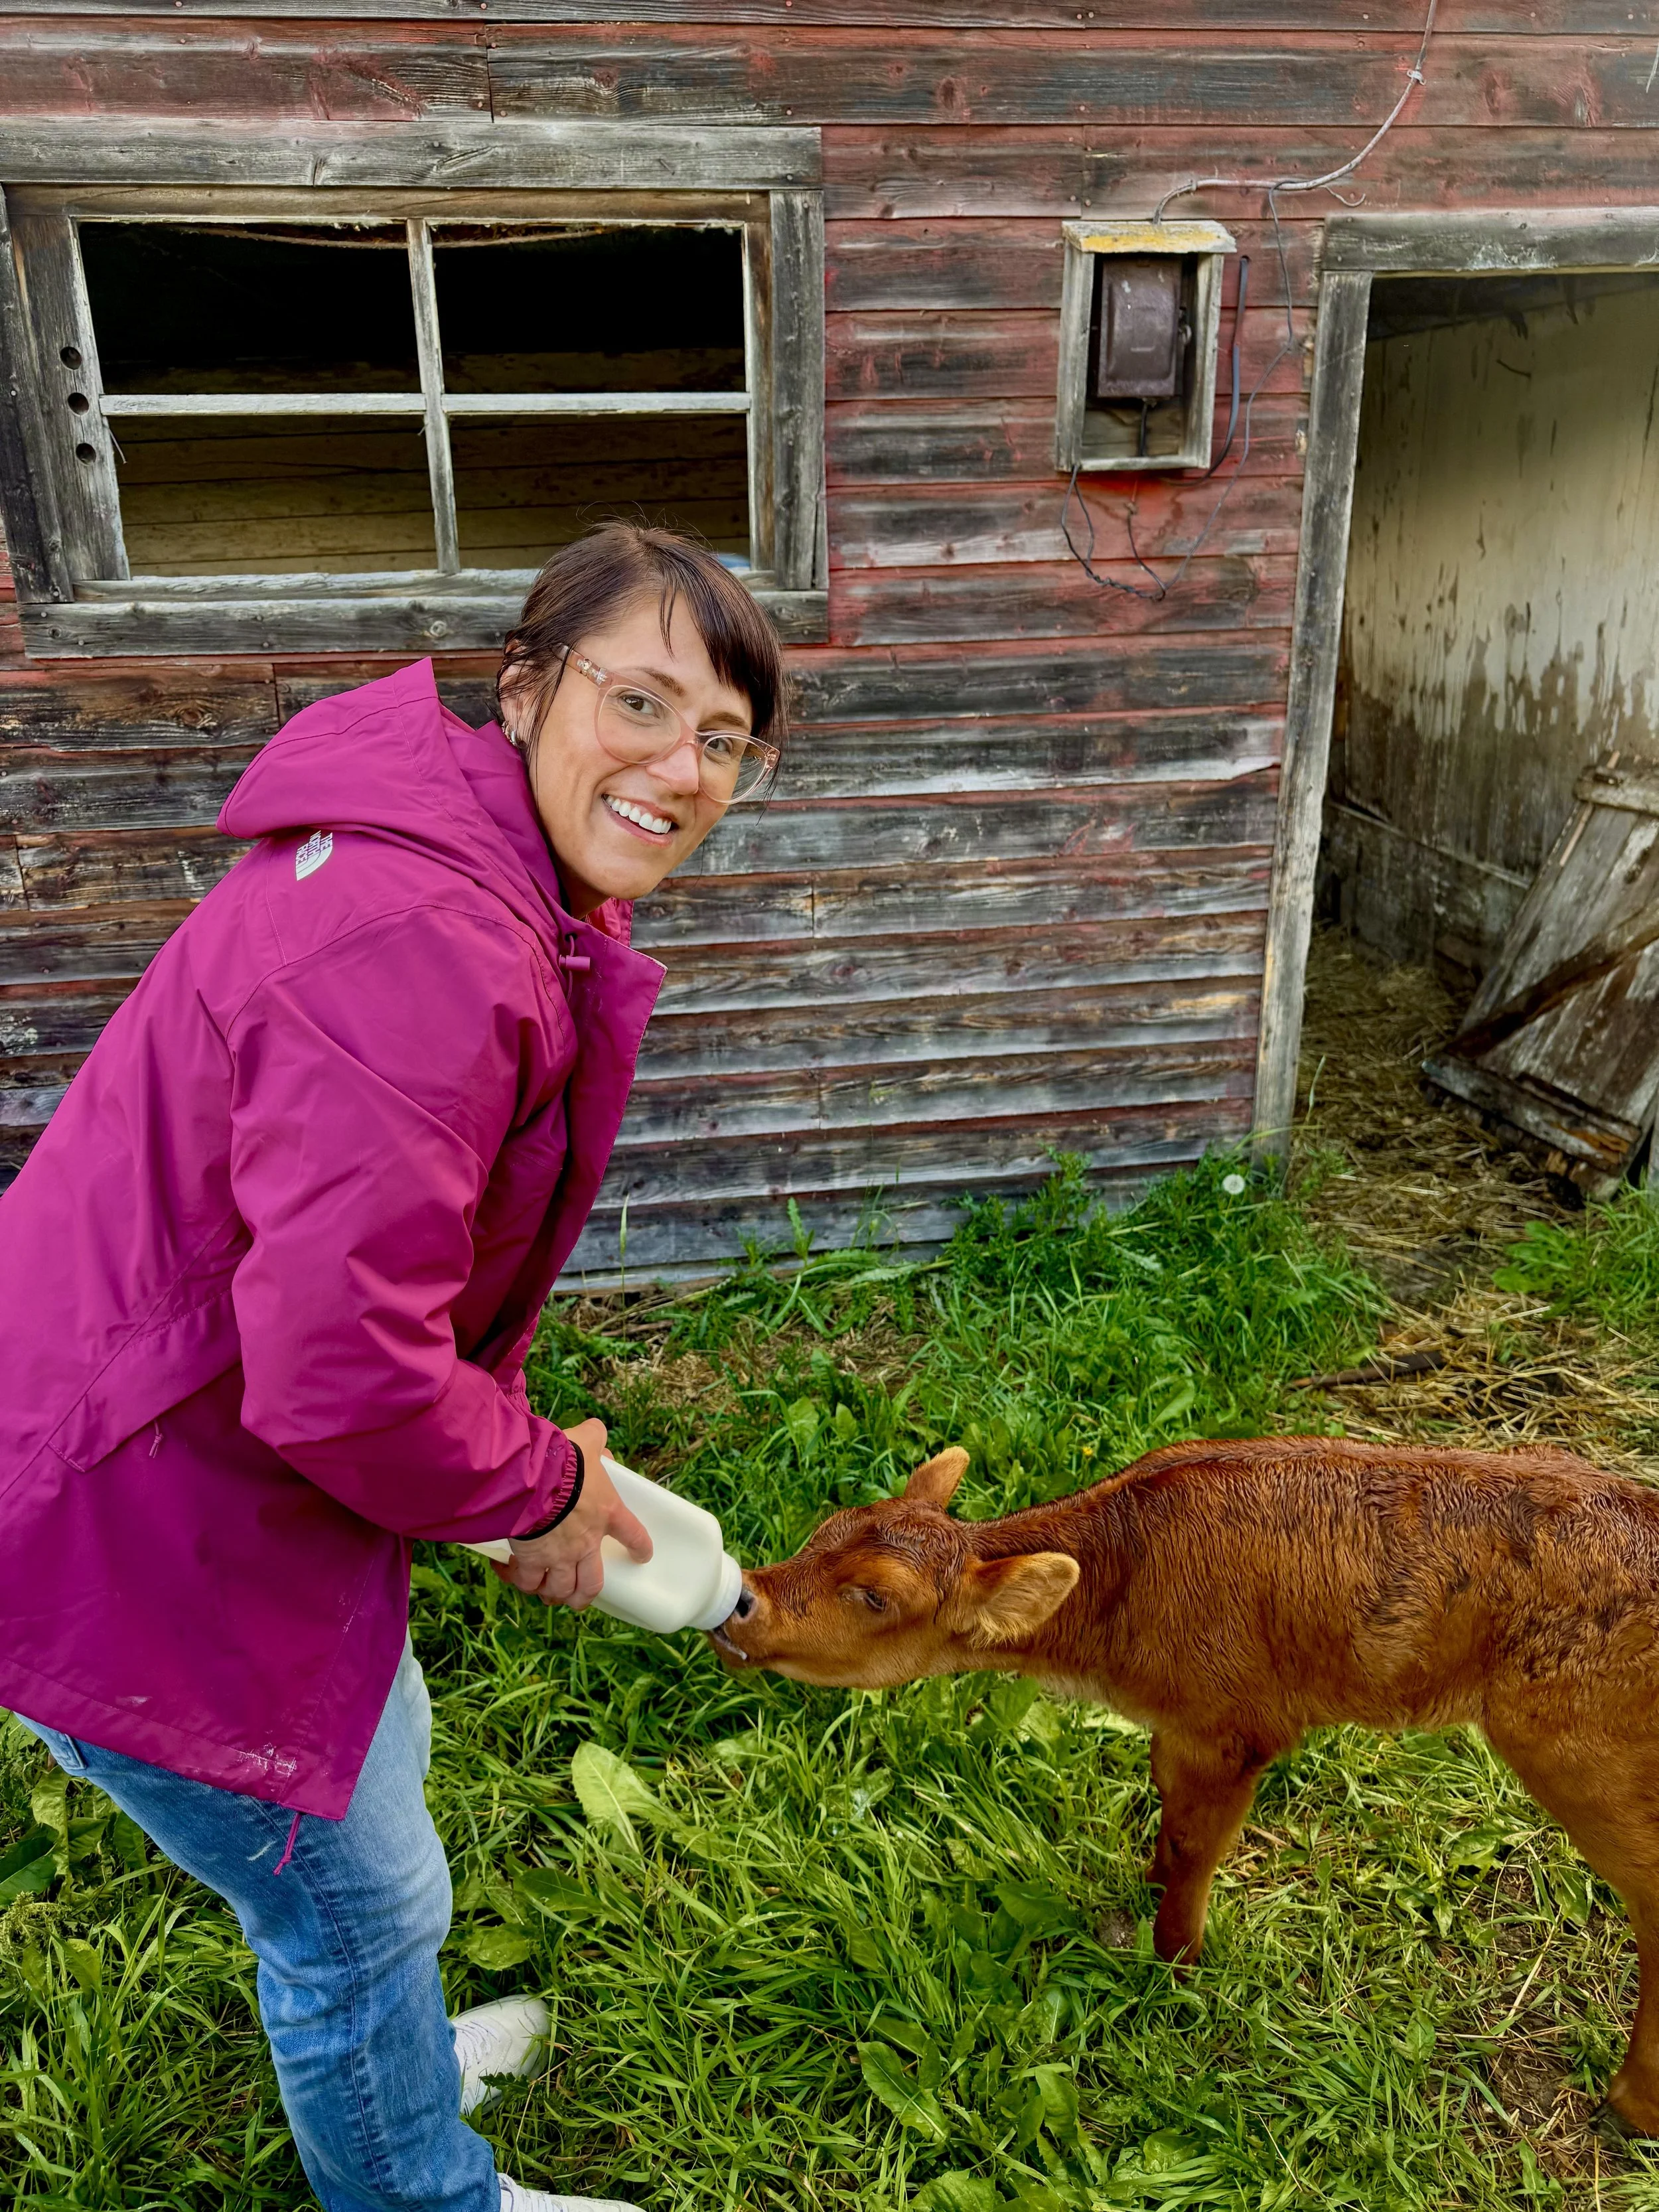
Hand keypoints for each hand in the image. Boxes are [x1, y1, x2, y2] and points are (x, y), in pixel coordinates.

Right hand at [493, 1418, 652, 1609]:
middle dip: (585, 1594)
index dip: (640, 1547)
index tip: (642, 1555)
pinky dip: (520, 1580)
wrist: (532, 1480)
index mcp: (607, 1513)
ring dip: (554, 1593)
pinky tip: (510, 1572)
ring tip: (546, 1591)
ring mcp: (559, 1556)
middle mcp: (586, 1542)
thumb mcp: (585, 1441)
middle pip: (592, 1583)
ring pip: (560, 1590)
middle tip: (579, 1594)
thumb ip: (594, 1437)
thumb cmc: (563, 1461)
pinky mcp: (531, 1560)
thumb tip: (596, 1432)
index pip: (633, 1535)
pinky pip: (527, 1581)